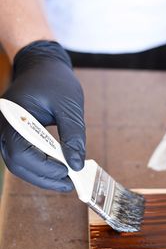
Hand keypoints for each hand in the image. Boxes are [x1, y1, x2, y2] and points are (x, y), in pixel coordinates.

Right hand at [0, 40, 85, 191]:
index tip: (68, 172)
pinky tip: (57, 169)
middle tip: (69, 183)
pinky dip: (40, 166)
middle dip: (43, 176)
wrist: (42, 65)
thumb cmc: (55, 80)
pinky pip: (23, 156)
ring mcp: (8, 130)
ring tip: (65, 180)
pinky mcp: (16, 134)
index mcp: (14, 114)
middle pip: (17, 162)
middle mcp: (5, 125)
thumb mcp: (69, 105)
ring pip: (19, 163)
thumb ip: (73, 136)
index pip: (21, 150)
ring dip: (41, 175)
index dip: (44, 166)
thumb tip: (76, 164)